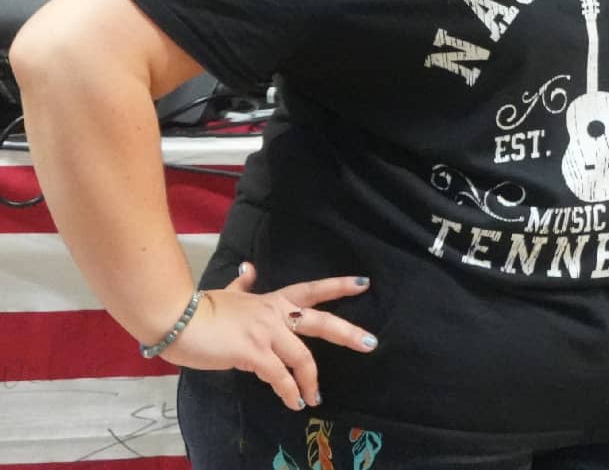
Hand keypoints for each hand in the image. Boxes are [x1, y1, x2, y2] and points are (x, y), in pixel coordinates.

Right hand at [160, 262, 377, 410]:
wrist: (176, 318)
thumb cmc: (200, 308)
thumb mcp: (226, 293)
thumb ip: (242, 285)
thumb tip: (248, 268)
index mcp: (271, 300)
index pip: (311, 289)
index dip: (338, 286)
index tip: (364, 284)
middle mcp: (275, 314)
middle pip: (321, 322)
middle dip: (348, 333)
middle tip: (370, 343)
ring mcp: (266, 333)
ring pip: (302, 358)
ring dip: (311, 381)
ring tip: (314, 396)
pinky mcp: (253, 353)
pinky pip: (279, 376)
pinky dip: (290, 391)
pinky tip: (294, 402)